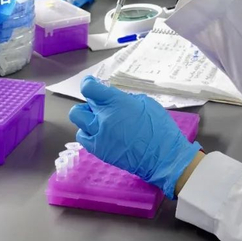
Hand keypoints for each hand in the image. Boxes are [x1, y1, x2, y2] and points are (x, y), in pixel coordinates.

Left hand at [69, 76, 201, 198]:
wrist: (163, 156)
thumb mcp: (146, 103)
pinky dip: (88, 133)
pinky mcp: (98, 150)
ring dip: (87, 118)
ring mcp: (99, 135)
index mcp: (116, 102)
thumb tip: (115, 98)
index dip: (88, 83)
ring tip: (99, 120)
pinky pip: (83, 137)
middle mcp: (103, 117)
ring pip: (78, 121)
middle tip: (100, 105)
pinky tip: (100, 133)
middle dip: (89, 103)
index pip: (89, 88)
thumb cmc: (159, 127)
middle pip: (81, 106)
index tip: (91, 83)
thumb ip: (126, 99)